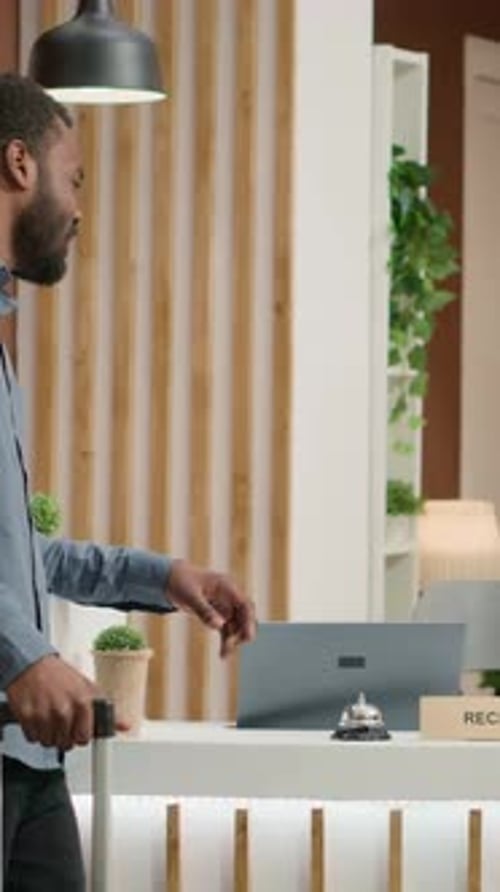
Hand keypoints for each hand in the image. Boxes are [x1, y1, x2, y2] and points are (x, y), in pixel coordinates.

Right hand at [6, 654, 127, 749]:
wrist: (32, 664)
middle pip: (66, 744)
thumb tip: (125, 726)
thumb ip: (107, 711)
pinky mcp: (26, 716)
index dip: (81, 735)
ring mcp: (44, 714)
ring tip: (49, 717)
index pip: (84, 738)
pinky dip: (34, 731)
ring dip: (49, 735)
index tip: (78, 729)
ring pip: (49, 743)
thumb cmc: (61, 676)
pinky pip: (33, 738)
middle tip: (62, 720)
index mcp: (82, 701)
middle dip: (65, 736)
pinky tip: (38, 716)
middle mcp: (64, 709)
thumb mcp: (88, 689)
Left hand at [166, 560, 256, 656]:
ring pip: (236, 625)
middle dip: (242, 632)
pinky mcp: (218, 613)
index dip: (248, 620)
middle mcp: (229, 596)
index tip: (248, 637)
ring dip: (233, 639)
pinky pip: (227, 628)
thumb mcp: (190, 596)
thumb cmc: (181, 581)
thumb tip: (219, 625)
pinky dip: (226, 640)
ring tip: (225, 653)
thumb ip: (204, 610)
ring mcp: (224, 605)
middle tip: (234, 646)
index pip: (245, 604)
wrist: (171, 579)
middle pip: (244, 616)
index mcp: (226, 586)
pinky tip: (223, 653)